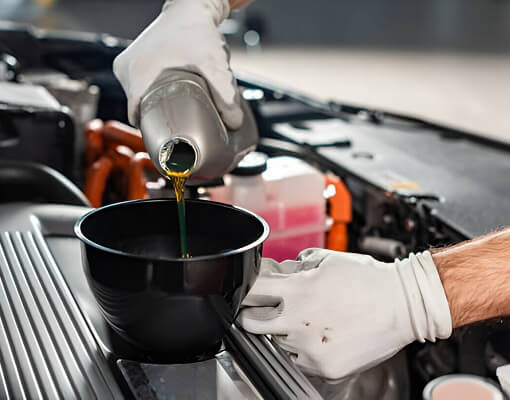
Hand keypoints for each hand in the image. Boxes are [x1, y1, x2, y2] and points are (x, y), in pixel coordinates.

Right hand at [113, 0, 242, 128]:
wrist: (190, 6)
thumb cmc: (196, 29)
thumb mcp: (213, 64)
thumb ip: (225, 95)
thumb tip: (233, 122)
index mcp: (137, 73)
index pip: (138, 116)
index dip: (154, 130)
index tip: (169, 138)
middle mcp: (127, 69)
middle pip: (139, 108)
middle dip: (158, 118)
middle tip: (179, 123)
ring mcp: (126, 64)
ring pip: (138, 98)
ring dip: (155, 105)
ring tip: (174, 109)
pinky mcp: (131, 61)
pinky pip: (138, 87)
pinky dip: (151, 93)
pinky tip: (166, 96)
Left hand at [238, 249, 451, 380]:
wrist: (404, 305)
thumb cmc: (368, 280)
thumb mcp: (326, 261)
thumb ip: (296, 267)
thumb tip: (277, 271)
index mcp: (297, 291)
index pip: (251, 292)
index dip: (245, 290)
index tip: (244, 292)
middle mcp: (298, 321)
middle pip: (252, 323)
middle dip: (253, 315)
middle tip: (266, 311)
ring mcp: (310, 348)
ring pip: (277, 343)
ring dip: (284, 333)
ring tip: (308, 321)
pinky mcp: (324, 367)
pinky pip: (300, 360)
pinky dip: (303, 350)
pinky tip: (321, 336)